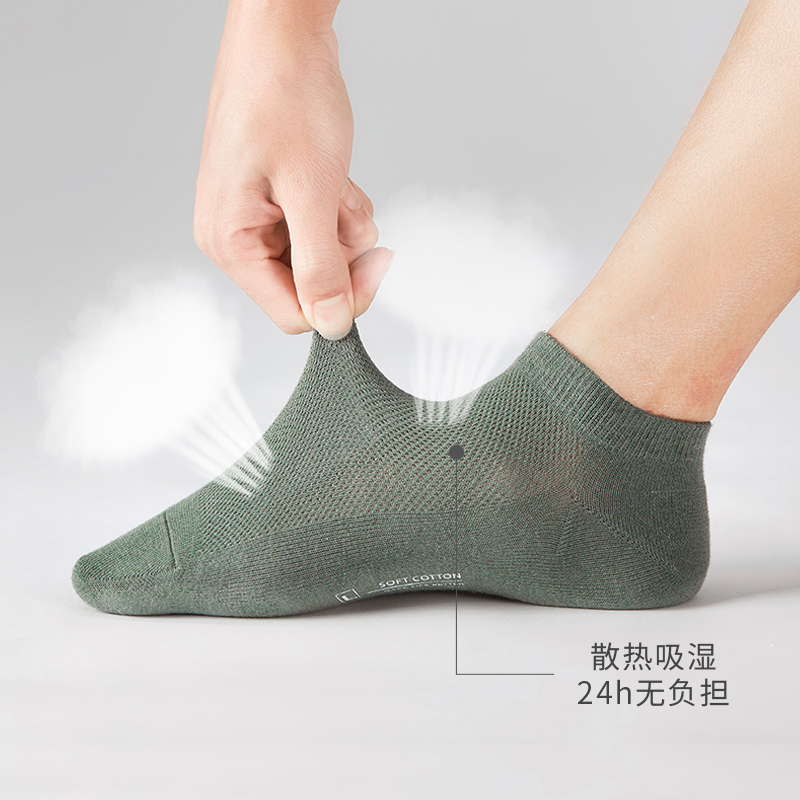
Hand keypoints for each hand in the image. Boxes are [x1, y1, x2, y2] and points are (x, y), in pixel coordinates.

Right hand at [193, 1, 392, 337]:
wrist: (284, 35)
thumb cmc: (284, 96)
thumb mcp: (311, 192)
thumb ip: (322, 267)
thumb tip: (332, 323)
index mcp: (230, 242)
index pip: (294, 313)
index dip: (342, 299)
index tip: (375, 266)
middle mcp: (235, 235)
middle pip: (308, 285)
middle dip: (342, 252)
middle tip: (348, 209)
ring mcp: (254, 217)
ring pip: (319, 256)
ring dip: (342, 225)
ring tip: (335, 182)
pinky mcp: (274, 199)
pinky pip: (318, 227)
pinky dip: (337, 206)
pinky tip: (333, 175)